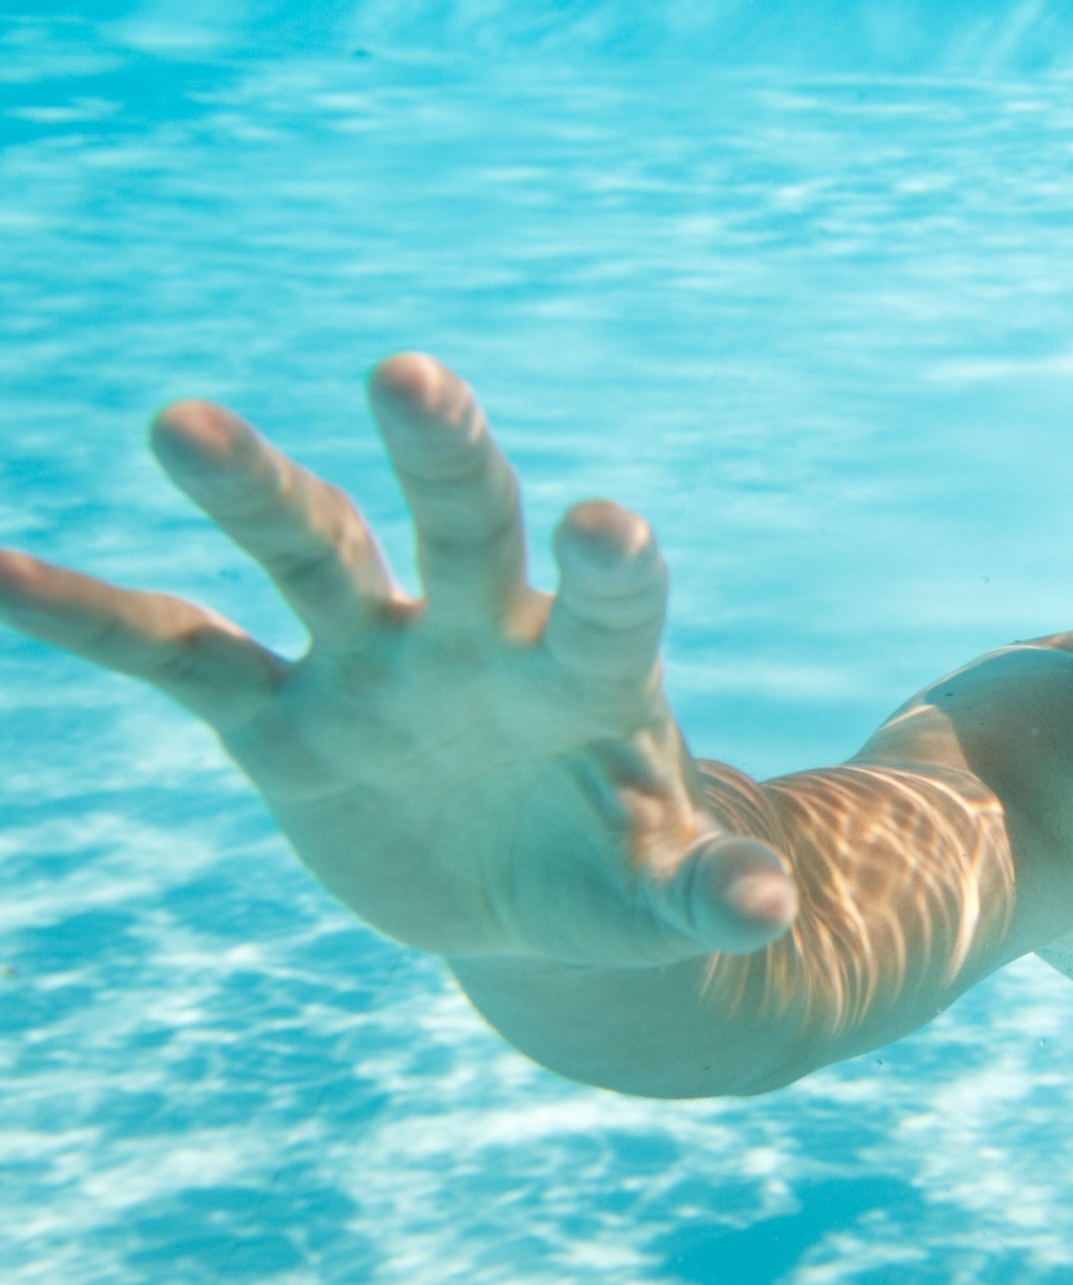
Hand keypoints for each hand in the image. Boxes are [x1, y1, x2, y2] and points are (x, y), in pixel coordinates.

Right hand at [0, 354, 795, 965]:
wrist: (528, 890)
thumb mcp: (661, 897)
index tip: (606, 528)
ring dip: (252, 493)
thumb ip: (708, 895)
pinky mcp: (279, 720)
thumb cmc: (615, 873)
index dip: (604, 574)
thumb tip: (772, 908)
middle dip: (441, 458)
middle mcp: (472, 639)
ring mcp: (369, 666)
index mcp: (583, 677)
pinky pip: (176, 656)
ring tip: (179, 424)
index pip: (603, 611)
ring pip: (310, 553)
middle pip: (459, 529)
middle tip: (412, 376)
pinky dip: (88, 619)